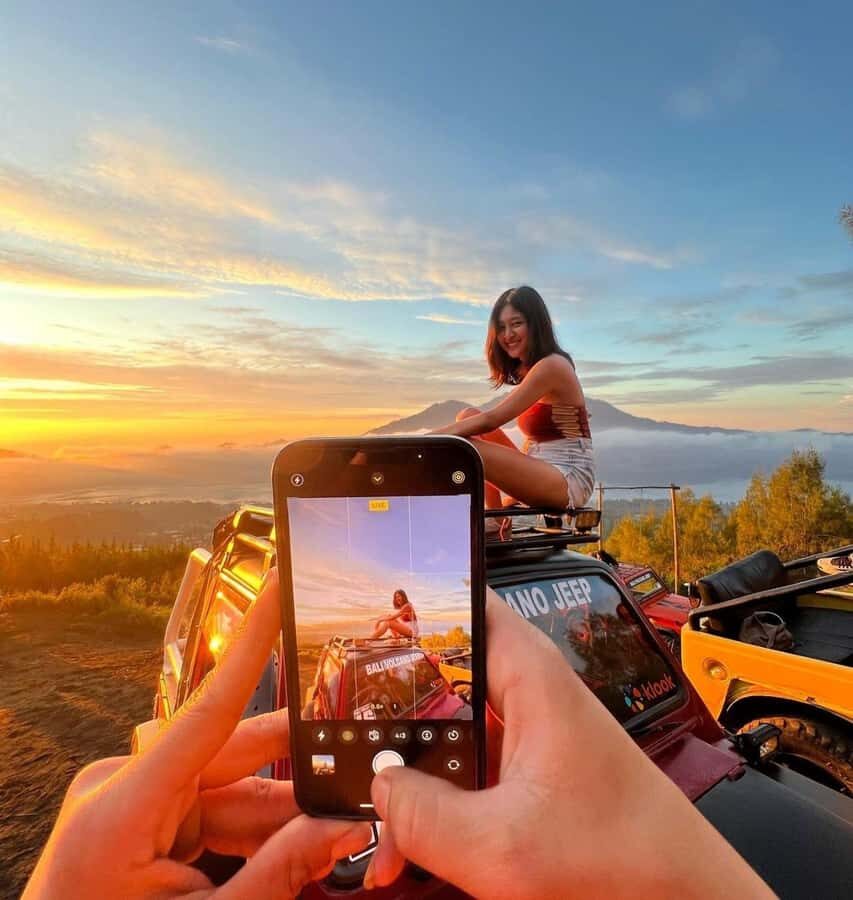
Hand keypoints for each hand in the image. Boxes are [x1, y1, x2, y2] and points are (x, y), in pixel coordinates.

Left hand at [24, 569, 370, 899]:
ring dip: (280, 811)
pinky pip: (209, 809)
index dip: (252, 642)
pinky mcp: (137, 819)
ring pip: (228, 786)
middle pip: (232, 752)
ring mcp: (128, 803)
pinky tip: (290, 848)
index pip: (210, 706)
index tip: (278, 590)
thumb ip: (282, 870)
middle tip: (358, 769)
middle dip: (299, 767)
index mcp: (124, 808)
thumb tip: (349, 826)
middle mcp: (123, 788)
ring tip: (332, 831)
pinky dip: (250, 829)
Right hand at [365, 588, 772, 898]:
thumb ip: (424, 816)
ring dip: (408, 764)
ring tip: (372, 805)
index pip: (455, 600)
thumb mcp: (503, 846)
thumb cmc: (629, 859)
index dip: (401, 603)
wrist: (685, 898)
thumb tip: (378, 787)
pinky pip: (465, 764)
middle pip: (436, 671)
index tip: (351, 622)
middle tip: (341, 735)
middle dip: (388, 707)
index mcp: (525, 672)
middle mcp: (524, 689)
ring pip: (446, 727)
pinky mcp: (527, 766)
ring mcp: (524, 729)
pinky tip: (410, 834)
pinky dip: (435, 794)